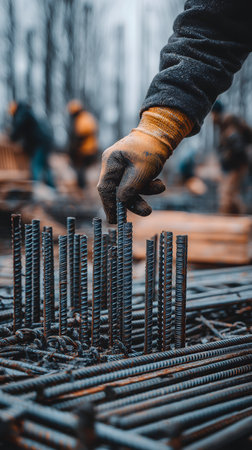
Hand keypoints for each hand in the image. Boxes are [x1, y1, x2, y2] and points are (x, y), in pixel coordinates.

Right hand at [97, 107, 192, 222]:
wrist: (162, 133)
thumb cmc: (151, 148)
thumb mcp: (142, 170)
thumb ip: (130, 187)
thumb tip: (121, 202)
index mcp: (111, 162)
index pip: (105, 188)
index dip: (109, 206)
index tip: (115, 220)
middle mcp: (114, 165)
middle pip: (117, 190)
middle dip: (133, 201)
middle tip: (146, 211)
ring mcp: (122, 167)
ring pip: (129, 188)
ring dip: (145, 192)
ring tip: (160, 187)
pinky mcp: (132, 169)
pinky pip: (137, 183)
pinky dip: (148, 186)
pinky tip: (159, 182)